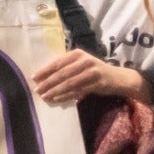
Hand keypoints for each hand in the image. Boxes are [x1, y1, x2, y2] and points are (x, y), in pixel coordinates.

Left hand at [31, 50, 149, 104]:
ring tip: (45, 96)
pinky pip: (78, 91)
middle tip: (37, 90)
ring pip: (69, 83)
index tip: (34, 77)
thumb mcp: (81, 64)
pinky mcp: (98, 83)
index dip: (45, 70)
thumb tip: (43, 76)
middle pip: (62, 73)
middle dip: (48, 82)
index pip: (58, 62)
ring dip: (55, 91)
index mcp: (78, 54)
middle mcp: (85, 61)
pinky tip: (57, 99)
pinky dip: (66, 96)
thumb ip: (66, 67)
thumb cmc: (94, 70)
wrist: (119, 78)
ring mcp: (92, 72)